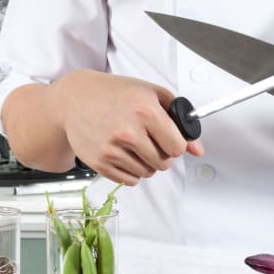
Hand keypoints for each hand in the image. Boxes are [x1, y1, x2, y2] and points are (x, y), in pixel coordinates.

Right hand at [54, 69, 203, 184]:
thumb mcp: (151, 94)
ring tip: (133, 144)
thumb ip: (179, 119)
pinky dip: (131, 171)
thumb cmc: (115, 93)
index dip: (175, 144)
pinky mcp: (99, 163)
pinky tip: (123, 153)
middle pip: (164, 163)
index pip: (177, 147)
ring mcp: (112, 149)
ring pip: (147, 173)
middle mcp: (128, 131)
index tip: (167, 138)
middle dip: (161, 154)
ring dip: (146, 163)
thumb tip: (197, 150)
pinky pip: (129, 181)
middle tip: (148, 139)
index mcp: (145, 111)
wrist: (75, 99)